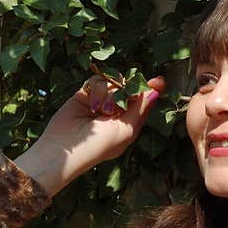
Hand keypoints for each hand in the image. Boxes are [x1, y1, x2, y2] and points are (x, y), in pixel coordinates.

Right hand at [14, 73, 165, 195]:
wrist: (67, 147)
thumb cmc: (100, 145)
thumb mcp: (126, 129)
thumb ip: (141, 109)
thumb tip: (156, 92)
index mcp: (130, 122)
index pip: (143, 102)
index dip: (150, 91)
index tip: (160, 81)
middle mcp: (116, 110)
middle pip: (129, 88)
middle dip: (127, 93)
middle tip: (119, 105)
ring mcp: (101, 101)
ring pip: (114, 82)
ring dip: (110, 95)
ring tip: (101, 112)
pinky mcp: (86, 94)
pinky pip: (98, 81)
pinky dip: (97, 91)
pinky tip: (91, 106)